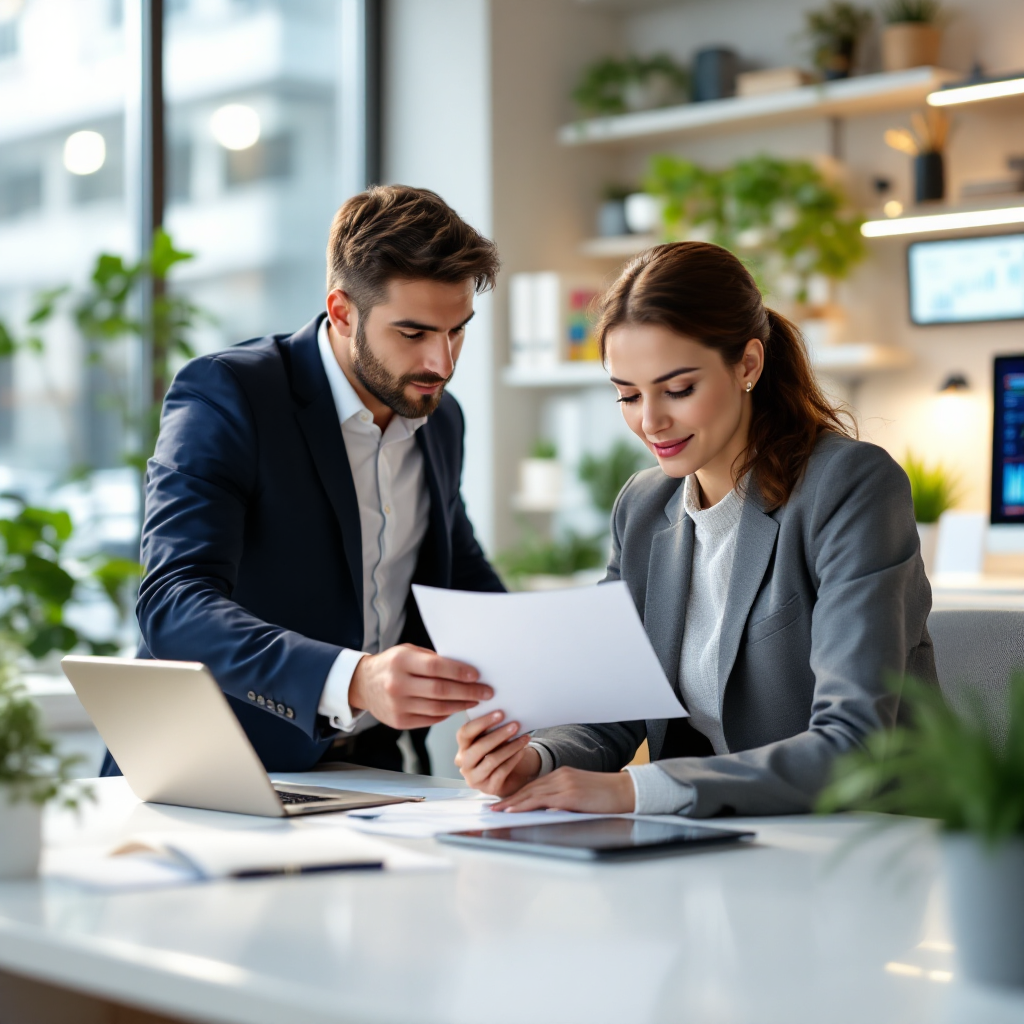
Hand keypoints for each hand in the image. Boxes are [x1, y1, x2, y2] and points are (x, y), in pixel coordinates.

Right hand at [348, 644, 490, 729]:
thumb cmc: (392, 664)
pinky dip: (446, 714)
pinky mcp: (399, 722)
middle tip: (486, 691)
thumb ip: (432, 660)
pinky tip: (457, 708)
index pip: (436, 667)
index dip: (459, 672)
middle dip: (468, 691)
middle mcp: (397, 684)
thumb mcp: (408, 652)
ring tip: (476, 700)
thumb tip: (464, 669)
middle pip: (440, 690)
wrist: (363, 684)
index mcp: (401, 662)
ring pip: (438, 708)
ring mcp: (397, 705)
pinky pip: (430, 719)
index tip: (477, 675)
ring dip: (461, 705)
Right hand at [455, 711, 540, 796]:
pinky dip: (513, 759)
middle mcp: (464, 763)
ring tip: (524, 738)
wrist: (508, 775)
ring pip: (491, 760)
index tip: (500, 713)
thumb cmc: (498, 751)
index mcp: (462, 747)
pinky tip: (522, 751)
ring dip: (510, 747)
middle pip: (478, 748)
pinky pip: (502, 772)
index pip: (464, 733)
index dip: (481, 722)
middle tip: (515, 725)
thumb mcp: (492, 739)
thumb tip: (506, 716)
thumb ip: (491, 729)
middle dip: (498, 735)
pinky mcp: (488, 788)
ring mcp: (474, 778)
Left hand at [492, 766, 635, 813]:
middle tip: (492, 809)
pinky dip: (526, 805)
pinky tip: (516, 811)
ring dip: (513, 804)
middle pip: (529, 788)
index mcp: (562, 775)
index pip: (534, 785)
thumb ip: (562, 800)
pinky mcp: (570, 794)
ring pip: (532, 794)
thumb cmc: (607, 796)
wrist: (626, 791)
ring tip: (498, 812)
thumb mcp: (581, 795)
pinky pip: (543, 800)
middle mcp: (560, 776)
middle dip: (510, 800)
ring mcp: (564, 784)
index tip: (503, 803)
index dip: (516, 794)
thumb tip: (547, 812)